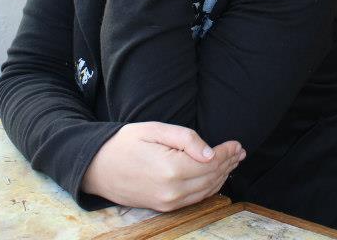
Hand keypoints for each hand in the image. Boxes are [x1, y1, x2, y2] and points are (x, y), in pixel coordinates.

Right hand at [82, 121, 244, 210]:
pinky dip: (209, 187)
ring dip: (222, 175)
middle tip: (239, 151)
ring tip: (232, 161)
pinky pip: (195, 199)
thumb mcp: (155, 130)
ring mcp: (168, 202)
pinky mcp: (164, 207)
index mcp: (171, 169)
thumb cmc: (125, 143)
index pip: (210, 161)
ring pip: (206, 190)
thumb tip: (210, 153)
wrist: (97, 167)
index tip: (237, 144)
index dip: (226, 152)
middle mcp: (172, 190)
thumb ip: (185, 139)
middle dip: (228, 163)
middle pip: (211, 176)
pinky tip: (215, 176)